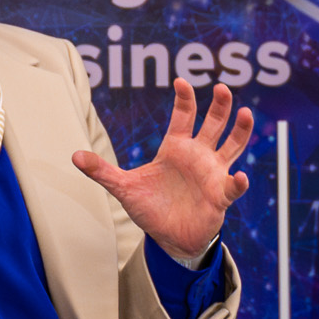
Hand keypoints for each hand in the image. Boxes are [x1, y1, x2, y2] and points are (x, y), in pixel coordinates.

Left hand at [71, 80, 252, 260]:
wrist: (169, 237)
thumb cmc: (151, 207)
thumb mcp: (123, 188)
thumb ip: (101, 171)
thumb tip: (73, 156)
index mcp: (176, 148)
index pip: (184, 117)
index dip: (184, 99)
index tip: (180, 81)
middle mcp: (198, 155)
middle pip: (214, 124)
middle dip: (220, 106)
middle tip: (222, 87)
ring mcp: (213, 173)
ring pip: (233, 145)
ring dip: (240, 130)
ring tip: (245, 113)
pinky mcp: (220, 195)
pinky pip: (233, 186)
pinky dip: (238, 182)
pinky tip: (240, 177)